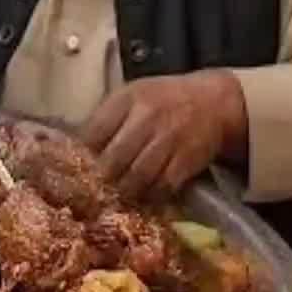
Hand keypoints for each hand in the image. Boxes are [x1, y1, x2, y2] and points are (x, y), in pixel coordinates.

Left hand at [81, 69, 244, 200]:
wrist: (213, 102)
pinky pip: (163, 186)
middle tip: (100, 187)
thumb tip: (78, 147)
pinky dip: (152, 196)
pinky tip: (147, 195)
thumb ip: (108, 117)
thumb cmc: (164, 100)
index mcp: (127, 98)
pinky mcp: (187, 159)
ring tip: (122, 193)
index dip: (84, 155)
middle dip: (104, 178)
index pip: (94, 132)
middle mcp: (147, 116)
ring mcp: (169, 138)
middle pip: (114, 159)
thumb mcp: (133, 95)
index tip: (82, 166)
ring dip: (126, 191)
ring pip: (137, 177)